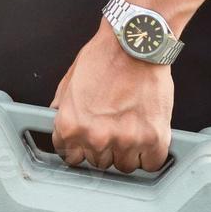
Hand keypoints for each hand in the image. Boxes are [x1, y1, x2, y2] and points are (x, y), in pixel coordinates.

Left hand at [51, 23, 172, 172]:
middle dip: (104, 148)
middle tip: (113, 129)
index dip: (80, 147)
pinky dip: (151, 155)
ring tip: (131, 131)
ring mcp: (125, 140)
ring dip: (127, 153)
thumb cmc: (105, 57)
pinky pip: (151, 164)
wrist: (136, 45)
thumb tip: (57, 119)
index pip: (70, 156)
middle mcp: (95, 138)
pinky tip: (148, 140)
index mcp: (71, 125)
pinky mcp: (153, 138)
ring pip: (124, 166)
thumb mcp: (70, 81)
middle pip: (98, 163)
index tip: (88, 142)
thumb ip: (63, 106)